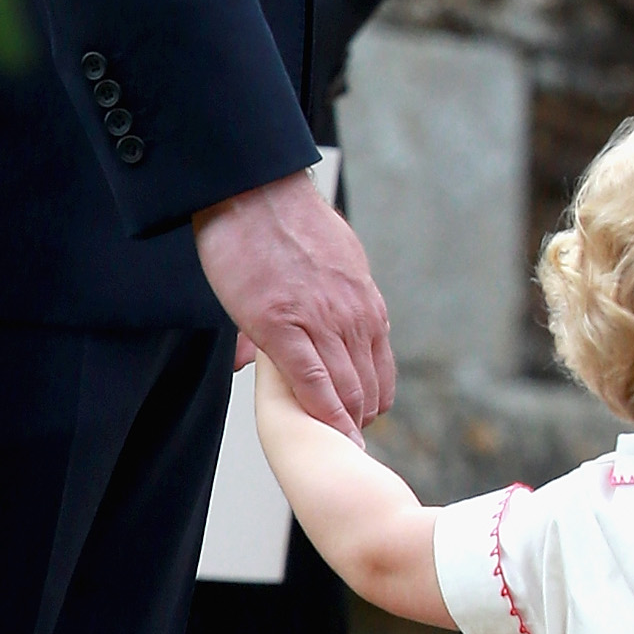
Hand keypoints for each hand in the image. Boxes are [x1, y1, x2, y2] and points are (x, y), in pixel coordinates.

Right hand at [194, 170, 394, 439]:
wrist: (252, 189)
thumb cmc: (283, 221)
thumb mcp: (332, 260)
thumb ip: (333, 297)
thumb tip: (324, 320)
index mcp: (365, 305)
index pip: (381, 369)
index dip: (372, 400)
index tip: (361, 419)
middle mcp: (352, 317)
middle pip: (368, 387)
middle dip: (359, 419)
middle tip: (346, 441)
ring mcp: (320, 322)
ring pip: (346, 390)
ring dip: (344, 423)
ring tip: (335, 444)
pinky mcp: (281, 325)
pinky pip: (312, 382)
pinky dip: (323, 412)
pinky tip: (326, 433)